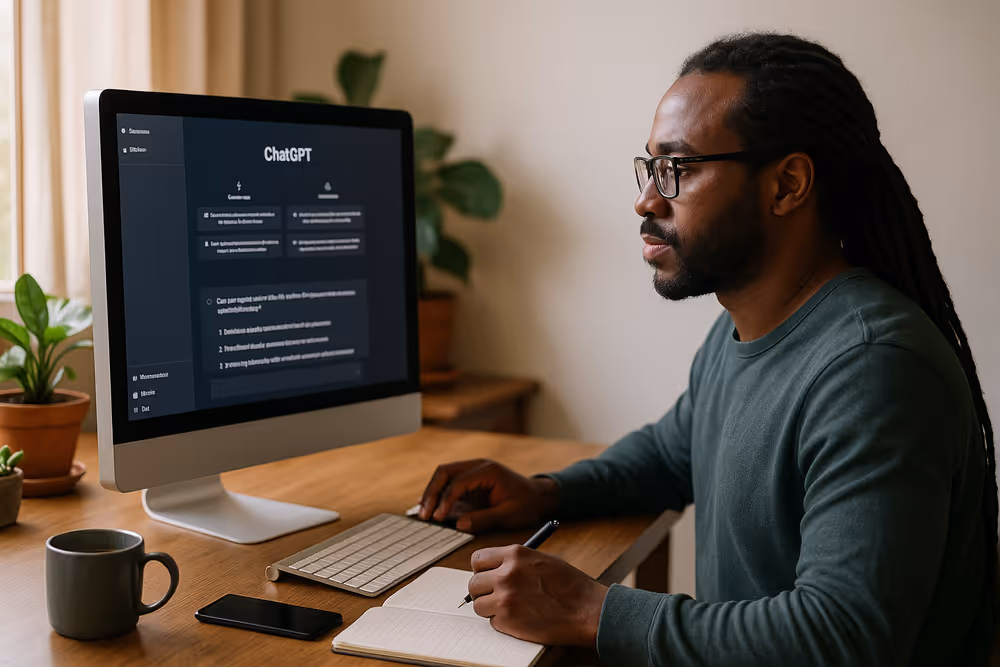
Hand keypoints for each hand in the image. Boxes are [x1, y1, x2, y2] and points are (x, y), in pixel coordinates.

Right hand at [419, 459, 559, 532]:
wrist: (539, 496)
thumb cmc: (527, 504)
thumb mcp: (509, 515)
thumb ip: (484, 519)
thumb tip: (459, 524)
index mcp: (488, 471)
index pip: (459, 482)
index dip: (445, 500)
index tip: (438, 517)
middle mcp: (478, 465)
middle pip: (445, 472)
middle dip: (432, 493)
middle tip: (424, 514)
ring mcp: (473, 469)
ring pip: (444, 474)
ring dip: (432, 491)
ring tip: (423, 511)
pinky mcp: (470, 478)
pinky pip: (449, 481)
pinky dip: (438, 492)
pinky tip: (430, 506)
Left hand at [468, 546, 607, 647]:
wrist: (587, 610)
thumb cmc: (569, 585)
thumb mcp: (541, 559)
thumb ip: (515, 562)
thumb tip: (494, 568)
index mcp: (515, 554)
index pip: (478, 559)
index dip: (481, 570)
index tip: (486, 576)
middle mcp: (506, 574)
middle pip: (473, 583)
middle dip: (483, 591)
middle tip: (495, 595)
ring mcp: (505, 598)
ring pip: (479, 604)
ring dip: (490, 608)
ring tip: (510, 608)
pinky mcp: (508, 620)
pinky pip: (492, 621)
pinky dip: (502, 622)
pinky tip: (521, 618)